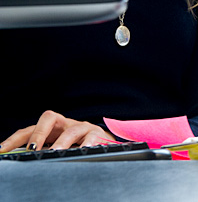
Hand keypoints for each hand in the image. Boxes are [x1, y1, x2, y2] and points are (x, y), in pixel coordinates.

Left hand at [0, 110, 114, 151]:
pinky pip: (92, 139)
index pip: (29, 129)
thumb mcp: (58, 148)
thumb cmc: (78, 147)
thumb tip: (22, 161)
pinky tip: (82, 152)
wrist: (106, 144)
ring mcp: (83, 128)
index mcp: (52, 128)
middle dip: (39, 133)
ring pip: (71, 131)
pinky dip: (86, 145)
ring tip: (55, 153)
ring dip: (62, 143)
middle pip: (49, 118)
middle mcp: (66, 124)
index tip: (2, 150)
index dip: (14, 139)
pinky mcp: (98, 135)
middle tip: (32, 149)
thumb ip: (43, 152)